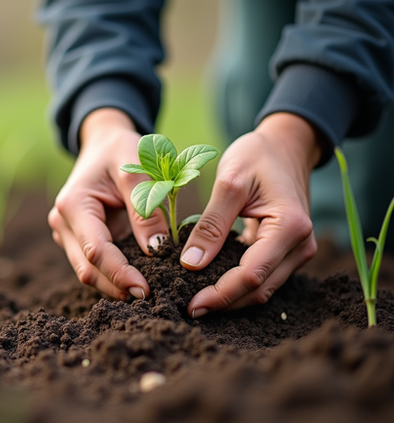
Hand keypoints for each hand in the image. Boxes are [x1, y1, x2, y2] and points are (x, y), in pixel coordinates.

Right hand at [48, 108, 167, 299]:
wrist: (104, 144)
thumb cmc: (120, 150)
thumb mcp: (136, 169)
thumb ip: (146, 207)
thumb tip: (157, 250)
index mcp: (72, 205)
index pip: (96, 250)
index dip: (120, 273)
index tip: (146, 290)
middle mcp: (62, 223)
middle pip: (87, 269)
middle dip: (117, 287)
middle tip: (150, 300)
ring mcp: (67, 234)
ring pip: (88, 272)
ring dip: (114, 286)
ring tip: (146, 295)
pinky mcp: (77, 241)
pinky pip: (95, 265)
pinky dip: (114, 276)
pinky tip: (137, 282)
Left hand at [182, 112, 321, 316]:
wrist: (285, 146)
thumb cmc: (257, 156)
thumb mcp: (229, 182)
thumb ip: (211, 225)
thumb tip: (190, 264)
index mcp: (290, 226)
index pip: (251, 275)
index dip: (220, 294)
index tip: (190, 303)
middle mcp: (301, 245)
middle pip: (258, 289)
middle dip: (223, 303)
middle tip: (187, 309)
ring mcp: (297, 251)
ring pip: (262, 289)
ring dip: (230, 299)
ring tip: (195, 301)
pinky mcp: (287, 252)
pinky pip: (262, 277)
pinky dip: (237, 285)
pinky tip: (210, 286)